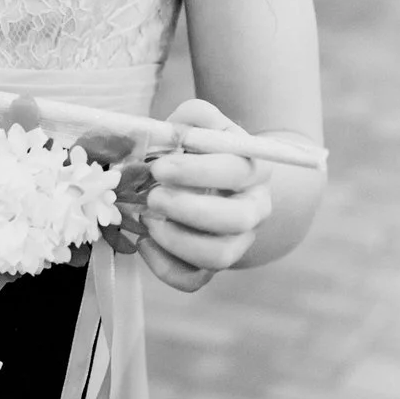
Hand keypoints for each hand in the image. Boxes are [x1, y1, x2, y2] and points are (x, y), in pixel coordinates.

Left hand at [138, 100, 273, 293]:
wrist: (219, 184)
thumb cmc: (201, 152)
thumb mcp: (201, 126)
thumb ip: (193, 118)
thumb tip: (177, 130)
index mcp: (254, 169)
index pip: (235, 171)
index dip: (196, 171)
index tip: (158, 167)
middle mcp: (254, 209)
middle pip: (235, 219)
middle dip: (187, 209)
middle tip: (152, 197)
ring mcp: (236, 241)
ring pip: (219, 256)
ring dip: (177, 241)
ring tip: (147, 221)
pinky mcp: (211, 266)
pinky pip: (194, 280)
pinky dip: (164, 267)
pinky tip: (145, 244)